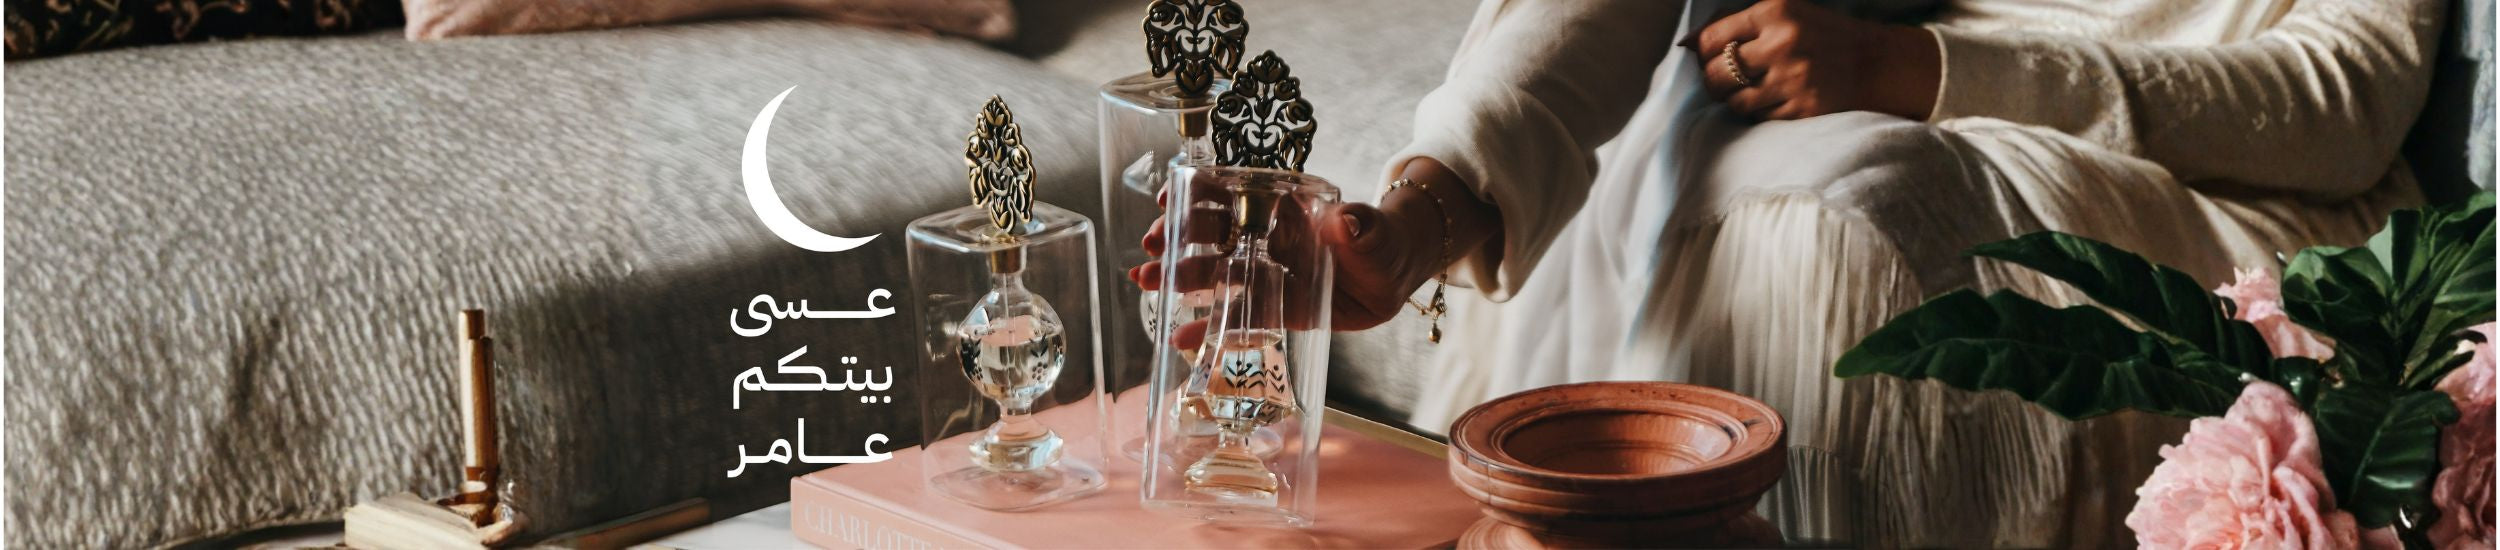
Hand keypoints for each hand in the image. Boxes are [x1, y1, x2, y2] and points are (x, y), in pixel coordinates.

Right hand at [1129, 170, 1431, 349]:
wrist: (1394, 278)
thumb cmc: (1381, 241)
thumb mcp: (1373, 230)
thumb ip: (1360, 225)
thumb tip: (1346, 218)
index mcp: (1283, 207)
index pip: (1233, 193)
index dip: (1197, 195)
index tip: (1166, 200)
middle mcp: (1267, 236)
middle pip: (1214, 234)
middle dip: (1177, 238)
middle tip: (1148, 249)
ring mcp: (1267, 272)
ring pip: (1218, 274)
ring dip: (1180, 278)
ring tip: (1146, 283)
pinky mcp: (1275, 308)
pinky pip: (1240, 316)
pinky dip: (1210, 328)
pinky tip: (1180, 339)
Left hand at [1691, 0, 1939, 120]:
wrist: (1877, 63)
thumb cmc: (1822, 36)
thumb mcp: (1785, 14)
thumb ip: (1736, 24)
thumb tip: (1686, 45)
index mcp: (1775, 12)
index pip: (1712, 39)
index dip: (1704, 54)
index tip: (1712, 59)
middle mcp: (1783, 43)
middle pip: (1716, 74)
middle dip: (1714, 82)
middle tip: (1724, 82)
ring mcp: (1794, 79)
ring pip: (1735, 102)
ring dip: (1736, 100)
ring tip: (1751, 91)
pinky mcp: (1804, 108)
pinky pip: (1760, 118)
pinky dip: (1760, 113)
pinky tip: (1775, 101)